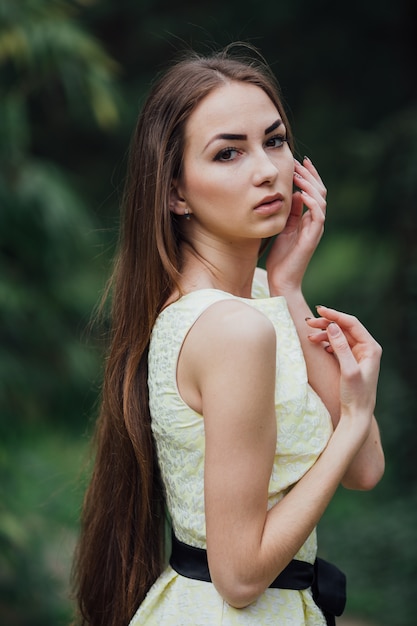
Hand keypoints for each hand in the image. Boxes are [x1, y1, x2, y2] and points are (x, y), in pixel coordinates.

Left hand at [266, 157, 325, 294]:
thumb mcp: (282, 229)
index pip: (313, 192)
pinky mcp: (312, 238)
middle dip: (310, 175)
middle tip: (298, 162)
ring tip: (298, 174)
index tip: (297, 162)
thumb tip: (292, 193)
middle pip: (319, 192)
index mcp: (307, 219)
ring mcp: (315, 230)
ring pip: (321, 200)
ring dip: (310, 185)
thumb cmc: (280, 258)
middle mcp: (314, 222)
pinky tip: (301, 193)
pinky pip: (318, 215)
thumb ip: (289, 212)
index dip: (307, 176)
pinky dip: (311, 202)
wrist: (282, 280)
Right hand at [306, 306, 381, 419]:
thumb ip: (341, 347)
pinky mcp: (351, 361)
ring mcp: (359, 354)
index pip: (352, 323)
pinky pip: (337, 345)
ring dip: (325, 334)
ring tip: (310, 336)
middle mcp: (367, 348)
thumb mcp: (348, 370)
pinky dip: (326, 342)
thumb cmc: (355, 394)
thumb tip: (333, 326)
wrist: (356, 414)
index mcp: (371, 348)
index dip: (335, 315)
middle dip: (327, 324)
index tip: (319, 311)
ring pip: (340, 336)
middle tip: (309, 323)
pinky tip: (318, 345)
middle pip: (345, 328)